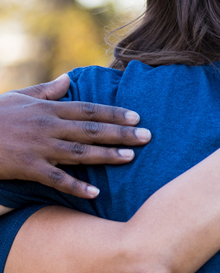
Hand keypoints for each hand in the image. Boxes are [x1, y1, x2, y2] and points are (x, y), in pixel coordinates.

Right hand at [0, 75, 151, 198]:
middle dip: (121, 133)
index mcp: (48, 110)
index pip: (88, 110)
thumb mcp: (18, 97)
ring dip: (106, 156)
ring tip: (131, 158)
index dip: (114, 113)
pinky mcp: (28, 168)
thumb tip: (69, 79)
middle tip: (147, 137)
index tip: (136, 117)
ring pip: (80, 152)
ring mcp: (39, 148)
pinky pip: (56, 179)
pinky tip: (95, 192)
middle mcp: (48, 127)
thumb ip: (46, 91)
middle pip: (91, 130)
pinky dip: (76, 186)